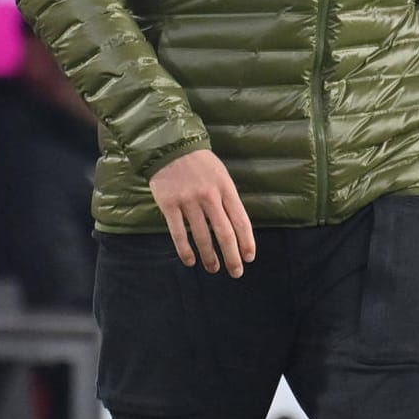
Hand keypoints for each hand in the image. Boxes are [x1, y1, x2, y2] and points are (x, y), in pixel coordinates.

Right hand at [147, 148, 255, 276]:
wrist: (170, 146)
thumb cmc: (199, 162)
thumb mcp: (221, 174)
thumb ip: (226, 198)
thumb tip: (235, 226)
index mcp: (226, 188)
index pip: (241, 220)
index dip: (247, 241)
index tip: (249, 257)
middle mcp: (209, 196)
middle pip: (224, 233)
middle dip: (232, 256)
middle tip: (236, 272)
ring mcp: (188, 201)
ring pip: (202, 236)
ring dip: (210, 257)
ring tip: (214, 268)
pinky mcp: (169, 205)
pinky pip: (179, 233)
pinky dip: (185, 250)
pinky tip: (190, 261)